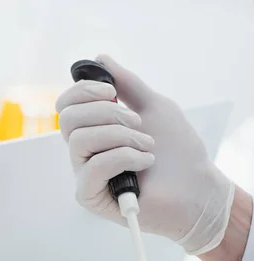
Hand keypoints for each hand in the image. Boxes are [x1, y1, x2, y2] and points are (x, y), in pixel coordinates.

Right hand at [56, 55, 233, 254]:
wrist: (196, 188)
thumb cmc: (178, 152)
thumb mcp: (153, 107)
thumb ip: (127, 85)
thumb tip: (100, 59)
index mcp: (95, 131)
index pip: (66, 106)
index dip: (83, 91)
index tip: (112, 92)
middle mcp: (85, 153)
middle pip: (68, 120)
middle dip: (106, 114)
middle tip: (138, 123)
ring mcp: (86, 176)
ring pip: (80, 141)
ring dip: (120, 137)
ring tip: (147, 146)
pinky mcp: (92, 198)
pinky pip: (93, 169)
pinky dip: (122, 158)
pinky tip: (144, 163)